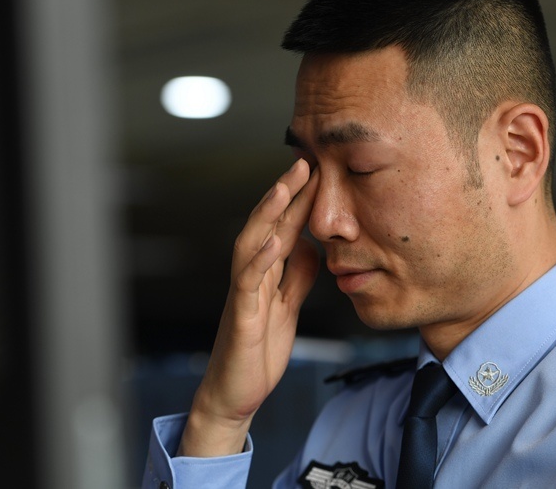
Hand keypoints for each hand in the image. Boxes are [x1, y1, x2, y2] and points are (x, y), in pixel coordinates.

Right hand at [178, 158, 319, 456]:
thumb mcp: (288, 307)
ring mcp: (243, 294)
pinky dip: (258, 260)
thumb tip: (311, 245)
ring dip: (266, 215)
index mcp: (266, 273)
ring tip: (283, 188)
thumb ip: (297, 276)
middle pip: (266, 226)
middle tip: (304, 161)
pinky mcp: (240, 317)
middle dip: (284, 193)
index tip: (319, 169)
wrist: (236, 393)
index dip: (299, 200)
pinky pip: (247, 284)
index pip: (283, 228)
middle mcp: (251, 276)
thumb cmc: (258, 350)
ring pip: (250, 245)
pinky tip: (272, 241)